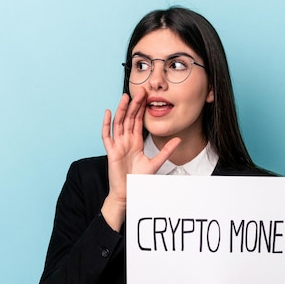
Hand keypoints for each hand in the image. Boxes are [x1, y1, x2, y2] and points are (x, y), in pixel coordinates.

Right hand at [100, 88, 180, 230]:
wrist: (129, 193)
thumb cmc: (138, 179)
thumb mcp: (155, 163)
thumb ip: (166, 151)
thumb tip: (178, 139)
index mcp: (135, 141)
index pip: (138, 121)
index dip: (141, 108)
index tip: (146, 96)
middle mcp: (126, 141)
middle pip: (129, 118)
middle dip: (134, 105)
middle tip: (140, 91)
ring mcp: (118, 145)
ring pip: (118, 123)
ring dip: (121, 110)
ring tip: (125, 97)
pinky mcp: (111, 152)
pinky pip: (107, 135)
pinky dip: (106, 124)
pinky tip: (108, 112)